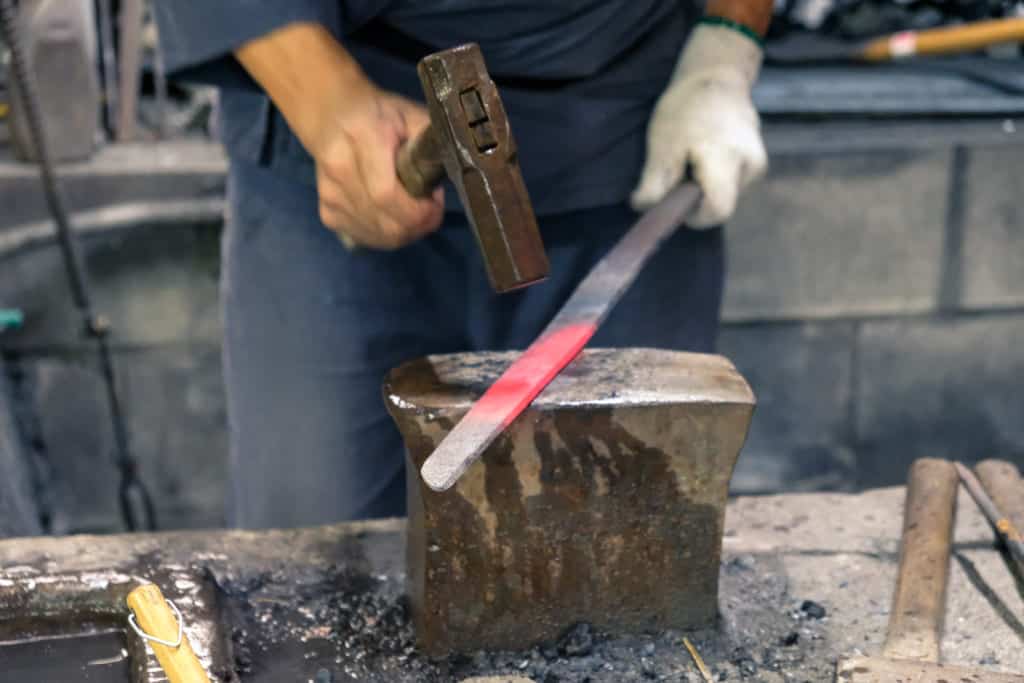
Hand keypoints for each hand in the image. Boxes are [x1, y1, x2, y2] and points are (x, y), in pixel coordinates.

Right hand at [308, 83, 443, 248]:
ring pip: (379, 236)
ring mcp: (330, 194)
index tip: (435, 202)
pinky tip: (393, 214)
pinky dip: (388, 234)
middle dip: (418, 224)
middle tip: (429, 208)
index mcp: (363, 137)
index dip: (418, 211)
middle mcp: (339, 168)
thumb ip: (433, 144)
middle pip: (386, 223)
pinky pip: (367, 238)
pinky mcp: (327, 213)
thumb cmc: (380, 115)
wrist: (331, 116)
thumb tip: (457, 172)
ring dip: (405, 230)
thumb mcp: (411, 115)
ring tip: (412, 206)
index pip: (386, 194)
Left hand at [631, 24, 766, 227]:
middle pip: (723, 205)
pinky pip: (733, 182)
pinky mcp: (758, 159)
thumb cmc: (687, 107)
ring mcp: (758, 163)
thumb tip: (642, 208)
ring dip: (707, 188)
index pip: (718, 211)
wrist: (717, 75)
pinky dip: (716, 178)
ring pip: (728, 194)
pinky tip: (705, 156)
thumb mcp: (662, 144)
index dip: (695, 217)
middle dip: (698, 200)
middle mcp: (751, 166)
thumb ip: (655, 182)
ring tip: (692, 161)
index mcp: (728, 161)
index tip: (676, 204)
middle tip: (679, 176)